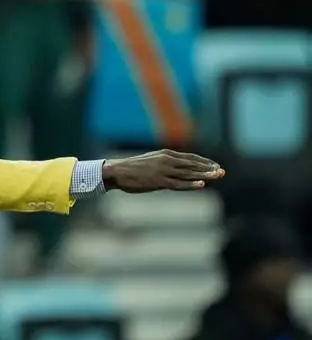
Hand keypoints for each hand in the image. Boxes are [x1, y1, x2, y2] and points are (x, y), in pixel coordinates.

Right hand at [102, 150, 224, 192]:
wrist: (117, 172)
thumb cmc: (132, 168)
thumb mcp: (151, 161)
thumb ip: (165, 164)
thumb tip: (176, 168)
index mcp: (166, 154)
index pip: (190, 157)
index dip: (204, 162)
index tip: (215, 166)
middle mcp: (167, 161)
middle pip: (193, 165)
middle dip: (209, 168)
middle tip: (222, 172)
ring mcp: (163, 171)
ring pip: (188, 174)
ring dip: (204, 175)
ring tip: (218, 176)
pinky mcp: (159, 181)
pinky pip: (178, 184)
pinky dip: (191, 184)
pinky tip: (202, 185)